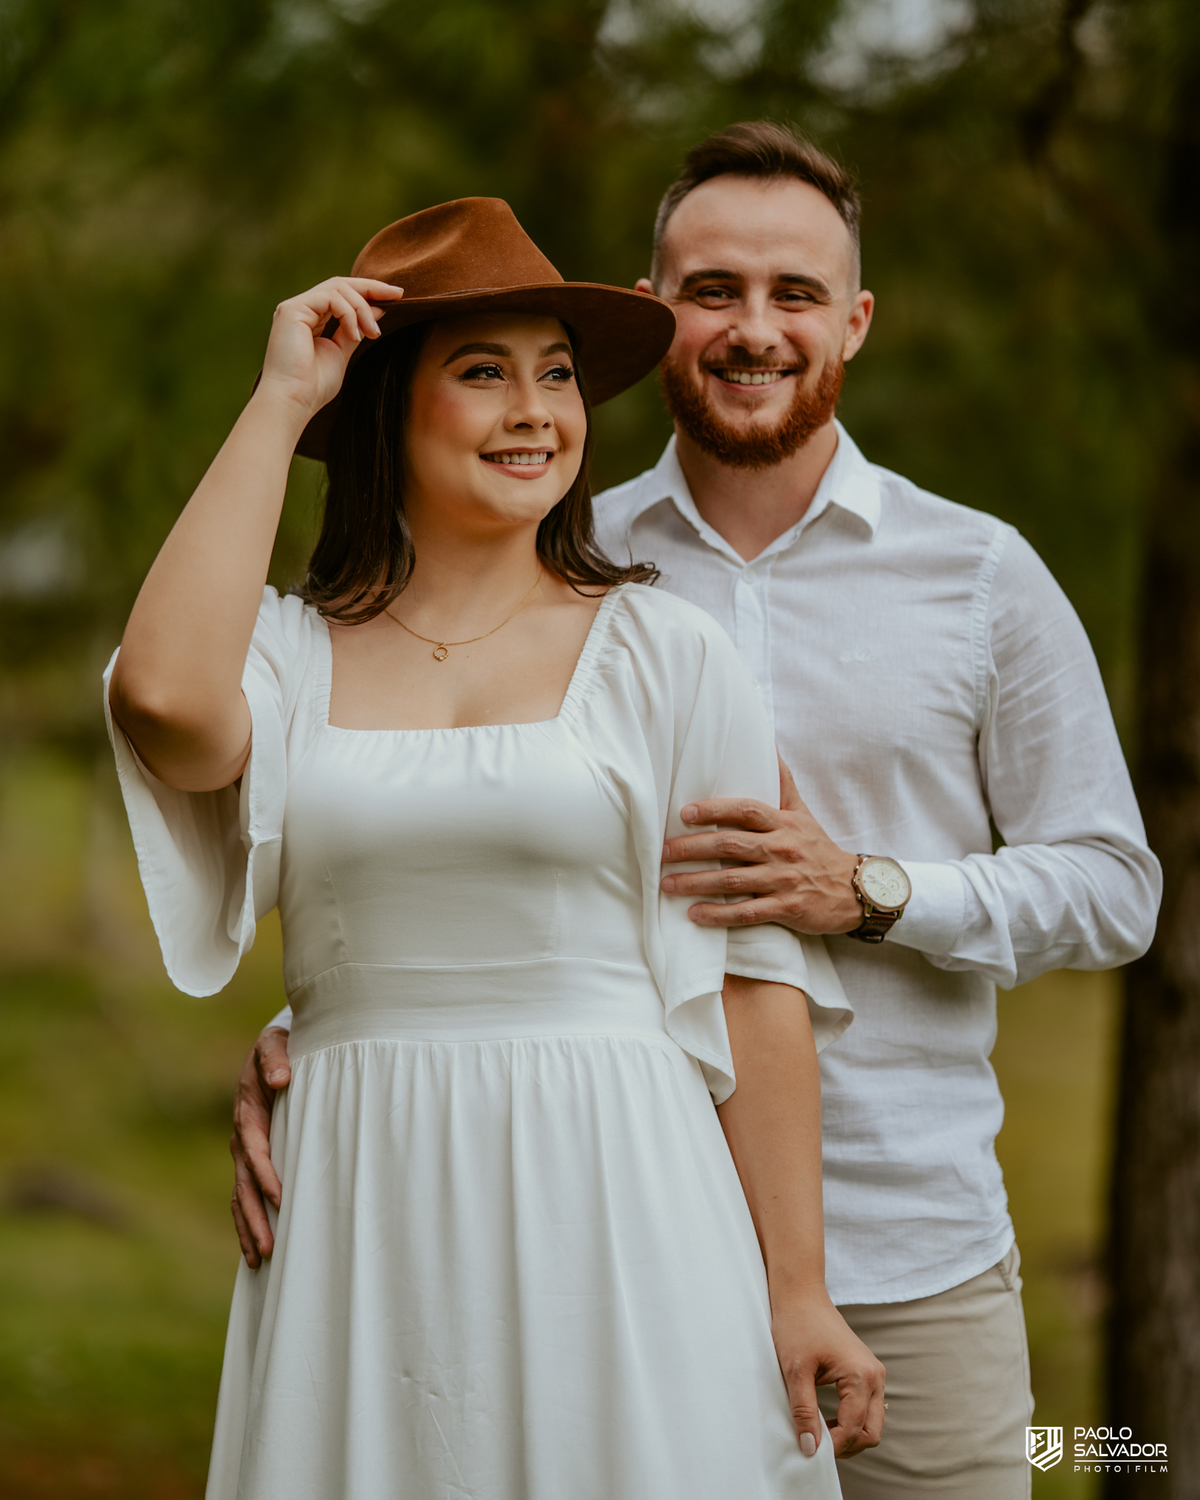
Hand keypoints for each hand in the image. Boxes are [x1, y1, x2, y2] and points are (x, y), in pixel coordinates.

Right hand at [230, 1026, 291, 1267]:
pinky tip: (255, 1250)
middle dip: (255, 1218)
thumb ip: (276, 1058)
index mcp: (247, 1114)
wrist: (271, 1051)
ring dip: (249, 1228)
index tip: (281, 1198)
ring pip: (241, 1197)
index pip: (255, 1151)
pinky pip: (245, 1195)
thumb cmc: (278, 1048)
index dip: (266, 1175)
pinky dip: (247, 1222)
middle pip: (244, 1185)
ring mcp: (243, 1153)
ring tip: (260, 1261)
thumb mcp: (275, 1044)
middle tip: (269, 1249)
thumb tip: (280, 1078)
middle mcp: (241, 1139)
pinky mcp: (251, 1160)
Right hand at [256, 275, 405, 419]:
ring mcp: (295, 307)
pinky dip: (349, 313)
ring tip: (372, 334)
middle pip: (340, 284)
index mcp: (310, 318)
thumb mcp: (341, 352)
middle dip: (371, 287)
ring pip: (337, 288)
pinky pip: (330, 297)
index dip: (369, 291)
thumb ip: (356, 329)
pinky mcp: (292, 310)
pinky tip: (355, 335)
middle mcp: (301, 308)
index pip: (341, 294)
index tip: (396, 297)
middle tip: (398, 295)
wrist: (293, 401)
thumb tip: (378, 309)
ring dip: (362, 308)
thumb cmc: (314, 386)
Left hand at [661, 753, 861, 934]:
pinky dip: (718, 915)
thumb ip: (781, 781)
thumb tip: (767, 743)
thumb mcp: (802, 812)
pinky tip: (694, 914)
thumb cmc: (818, 848)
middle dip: (693, 848)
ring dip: (696, 883)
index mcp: (783, 824)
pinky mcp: (786, 909)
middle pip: (731, 845)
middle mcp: (782, 849)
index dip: (714, 809)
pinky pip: (747, 912)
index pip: (746, 811)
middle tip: (662, 852)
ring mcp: (783, 880)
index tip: (685, 813)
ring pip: (733, 880)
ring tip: (667, 884)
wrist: (854, 890)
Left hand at [771, 1292, 885, 1459]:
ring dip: (850, 1435)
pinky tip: (827, 1420)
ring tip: (819, 1432)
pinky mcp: (868, 1372)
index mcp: (862, 1375)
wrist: (802, 1295)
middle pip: (872, 1432)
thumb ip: (804, 1411)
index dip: (831, 1446)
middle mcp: (876, 1376)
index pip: (853, 1428)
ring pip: (873, 1424)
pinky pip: (868, 1409)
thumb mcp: (795, 1371)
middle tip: (816, 1445)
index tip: (808, 1449)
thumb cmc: (797, 1326)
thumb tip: (810, 1448)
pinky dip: (852, 1421)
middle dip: (846, 1446)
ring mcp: (875, 1374)